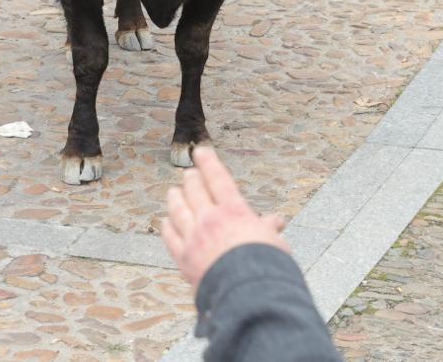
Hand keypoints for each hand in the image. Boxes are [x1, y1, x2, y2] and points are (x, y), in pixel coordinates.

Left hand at [160, 147, 288, 290]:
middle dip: (191, 179)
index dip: (209, 162)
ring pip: (178, 210)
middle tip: (188, 173)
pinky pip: (170, 237)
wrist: (244, 291)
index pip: (218, 178)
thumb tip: (276, 222)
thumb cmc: (264, 265)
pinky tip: (165, 221)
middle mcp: (210, 218)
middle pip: (195, 191)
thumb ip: (269, 229)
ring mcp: (194, 237)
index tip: (201, 151)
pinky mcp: (183, 257)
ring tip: (173, 191)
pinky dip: (167, 226)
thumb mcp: (273, 241)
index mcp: (234, 210)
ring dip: (175, 198)